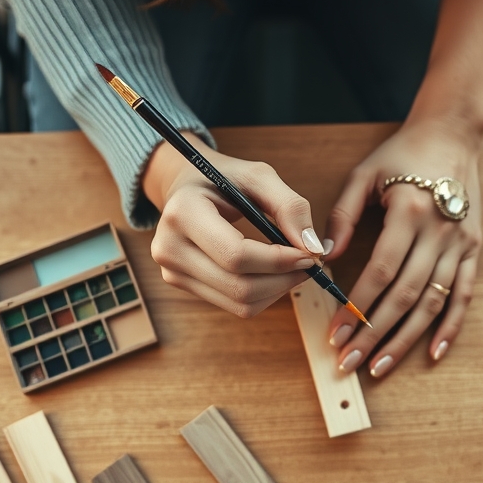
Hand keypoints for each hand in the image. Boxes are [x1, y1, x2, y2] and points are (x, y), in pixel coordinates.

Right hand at [143, 135, 325, 316]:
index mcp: (182, 213)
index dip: (279, 260)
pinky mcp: (181, 284)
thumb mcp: (258, 176)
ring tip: (294, 268)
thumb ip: (290, 206)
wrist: (186, 185)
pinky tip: (273, 275)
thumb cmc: (224, 178)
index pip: (236, 255)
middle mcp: (169, 247)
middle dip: (284, 280)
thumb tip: (313, 248)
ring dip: (277, 291)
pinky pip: (234, 306)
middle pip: (239, 286)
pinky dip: (264, 295)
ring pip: (239, 303)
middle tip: (309, 264)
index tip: (309, 254)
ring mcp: (171, 271)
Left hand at [324, 118, 482, 376]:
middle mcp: (439, 232)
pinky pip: (464, 295)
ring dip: (406, 339)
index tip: (336, 332)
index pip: (381, 271)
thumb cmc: (403, 154)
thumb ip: (342, 214)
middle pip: (405, 295)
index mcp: (409, 211)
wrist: (452, 135)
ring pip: (433, 303)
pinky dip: (451, 327)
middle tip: (350, 361)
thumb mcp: (364, 174)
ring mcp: (461, 244)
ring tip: (380, 365)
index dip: (357, 306)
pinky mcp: (474, 250)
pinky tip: (435, 352)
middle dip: (374, 333)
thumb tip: (324, 256)